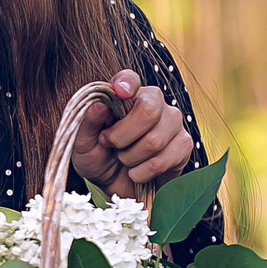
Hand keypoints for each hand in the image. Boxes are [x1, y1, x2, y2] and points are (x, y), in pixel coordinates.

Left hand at [69, 70, 193, 197]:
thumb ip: (87, 124)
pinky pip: (163, 160)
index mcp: (126, 96)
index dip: (126, 83)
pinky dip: (142, 172)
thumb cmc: (99, 159)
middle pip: (149, 110)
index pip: (129, 79)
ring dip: (130, 158)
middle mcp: (153, 102)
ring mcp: (172, 122)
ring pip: (154, 140)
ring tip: (124, 160)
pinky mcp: (184, 144)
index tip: (120, 92)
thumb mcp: (82, 144)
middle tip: (111, 146)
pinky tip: (137, 171)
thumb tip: (98, 105)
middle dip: (122, 137)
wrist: (115, 187)